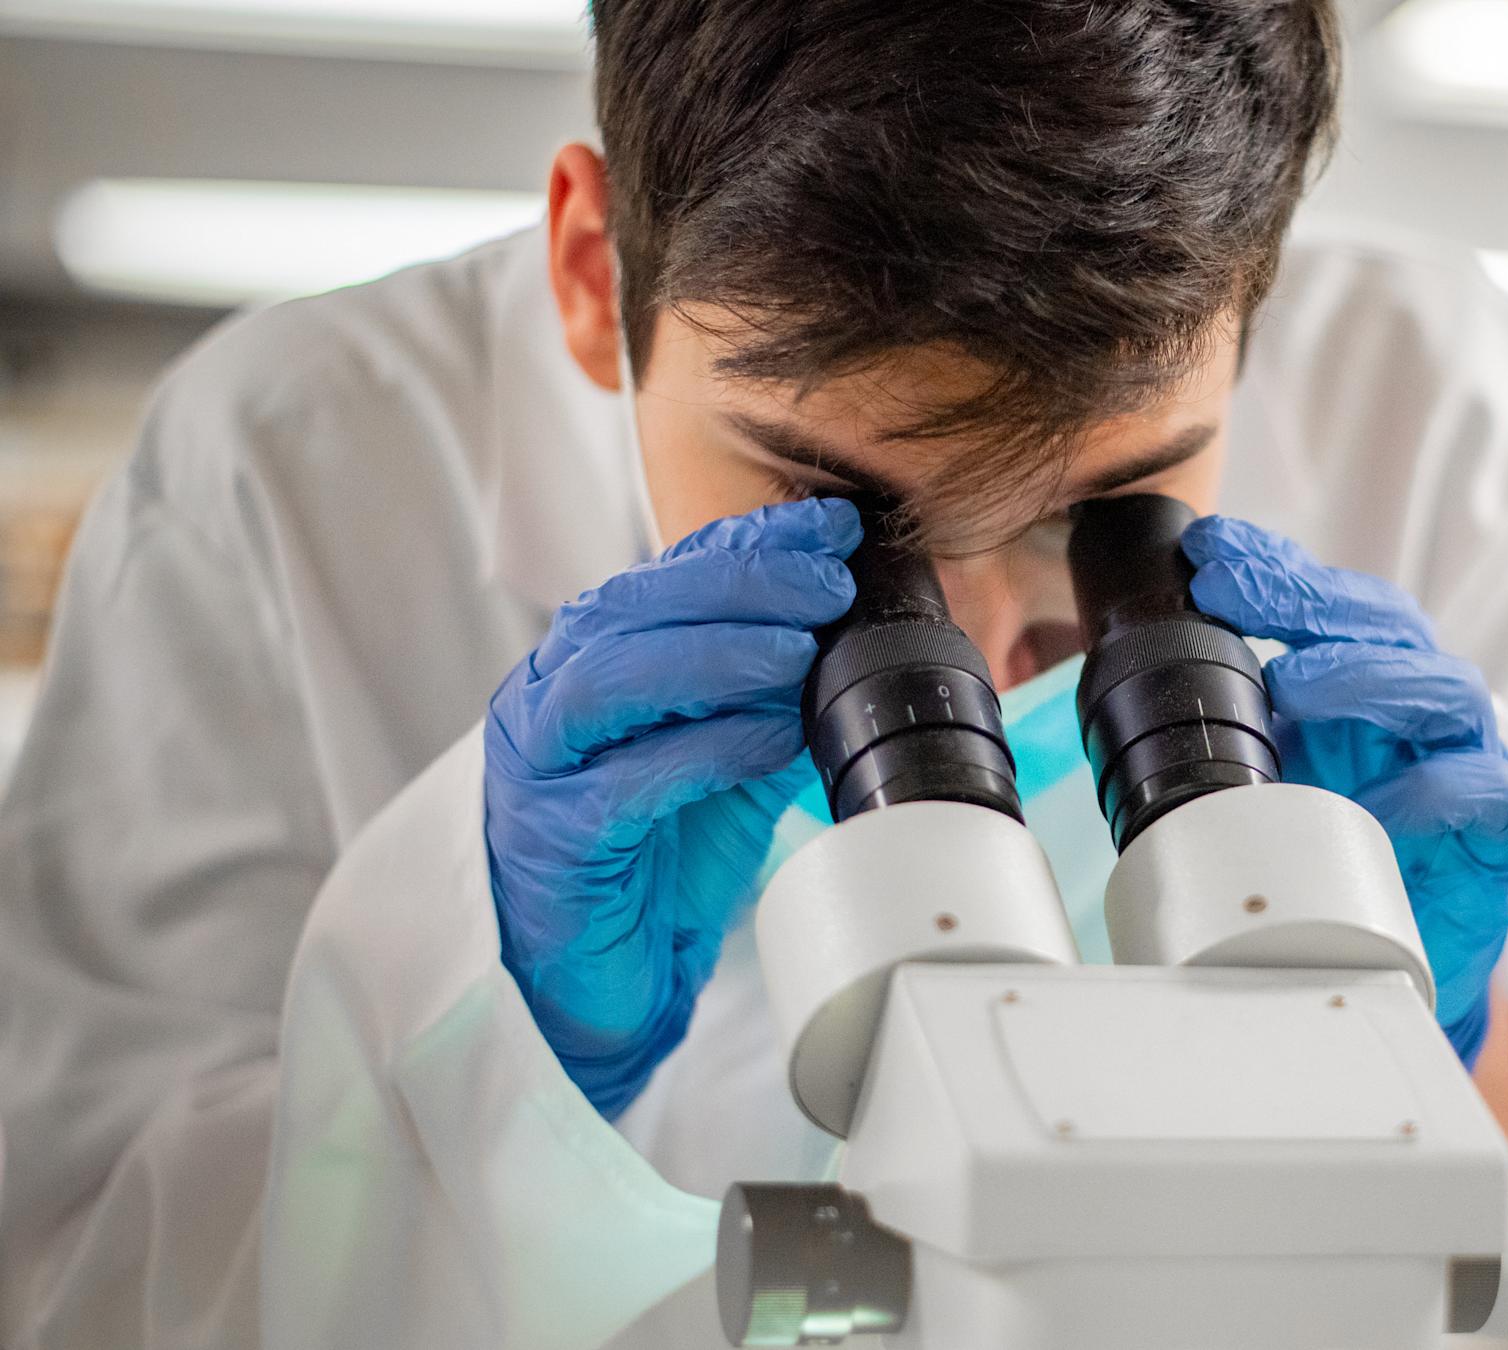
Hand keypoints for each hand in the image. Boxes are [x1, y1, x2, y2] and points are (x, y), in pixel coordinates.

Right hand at [484, 499, 860, 1115]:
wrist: (602, 979)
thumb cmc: (659, 858)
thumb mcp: (733, 752)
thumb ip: (777, 693)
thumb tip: (860, 631)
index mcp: (591, 660)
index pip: (667, 575)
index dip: (752, 542)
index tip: (836, 526)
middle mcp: (550, 696)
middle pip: (633, 609)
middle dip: (740, 584)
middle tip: (830, 583)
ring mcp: (540, 766)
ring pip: (611, 680)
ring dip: (715, 653)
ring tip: (800, 650)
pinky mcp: (551, 838)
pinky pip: (624, 781)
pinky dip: (705, 749)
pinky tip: (772, 736)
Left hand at [1182, 516, 1507, 1066]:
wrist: (1392, 970)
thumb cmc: (1333, 864)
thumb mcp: (1266, 786)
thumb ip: (1227, 733)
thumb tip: (1131, 685)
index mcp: (1363, 686)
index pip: (1328, 604)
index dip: (1274, 568)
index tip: (1206, 551)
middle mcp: (1419, 709)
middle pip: (1387, 625)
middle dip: (1308, 599)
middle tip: (1232, 591)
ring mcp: (1468, 762)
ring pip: (1443, 689)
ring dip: (1367, 677)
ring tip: (1297, 685)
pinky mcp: (1500, 834)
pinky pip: (1482, 792)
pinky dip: (1432, 790)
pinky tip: (1378, 802)